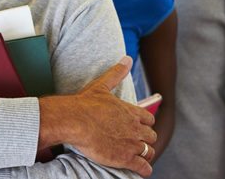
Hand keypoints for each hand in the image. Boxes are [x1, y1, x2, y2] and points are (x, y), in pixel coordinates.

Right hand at [40, 57, 156, 176]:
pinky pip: (143, 167)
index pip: (148, 119)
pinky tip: (140, 170)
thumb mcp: (102, 85)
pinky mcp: (126, 158)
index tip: (138, 127)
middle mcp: (135, 128)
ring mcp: (132, 144)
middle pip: (151, 136)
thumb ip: (117, 73)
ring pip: (149, 151)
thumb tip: (127, 58)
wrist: (73, 121)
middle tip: (136, 143)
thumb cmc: (85, 104)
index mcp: (131, 111)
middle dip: (145, 139)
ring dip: (145, 154)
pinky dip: (144, 170)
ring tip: (138, 157)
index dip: (144, 124)